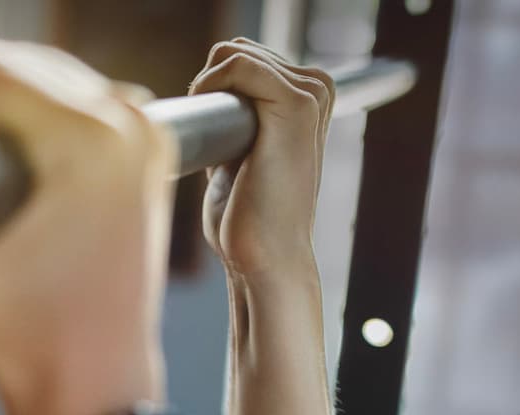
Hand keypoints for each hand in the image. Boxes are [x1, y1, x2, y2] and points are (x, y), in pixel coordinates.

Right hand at [0, 38, 175, 414]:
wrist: (96, 390)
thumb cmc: (22, 346)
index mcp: (87, 140)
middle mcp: (129, 122)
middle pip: (18, 63)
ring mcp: (148, 134)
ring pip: (47, 78)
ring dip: (7, 119)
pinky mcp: (151, 152)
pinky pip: (79, 105)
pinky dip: (43, 129)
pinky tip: (29, 183)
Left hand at [192, 39, 332, 282]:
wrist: (264, 258)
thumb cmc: (247, 219)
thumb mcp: (240, 157)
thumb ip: (236, 122)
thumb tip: (203, 101)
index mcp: (308, 97)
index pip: (244, 56)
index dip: (211, 86)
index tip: (206, 132)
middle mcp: (316, 88)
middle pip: (235, 51)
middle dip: (207, 87)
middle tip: (207, 140)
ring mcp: (310, 94)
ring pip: (234, 54)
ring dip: (206, 90)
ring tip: (212, 140)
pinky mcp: (295, 105)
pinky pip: (239, 65)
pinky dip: (210, 85)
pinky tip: (209, 122)